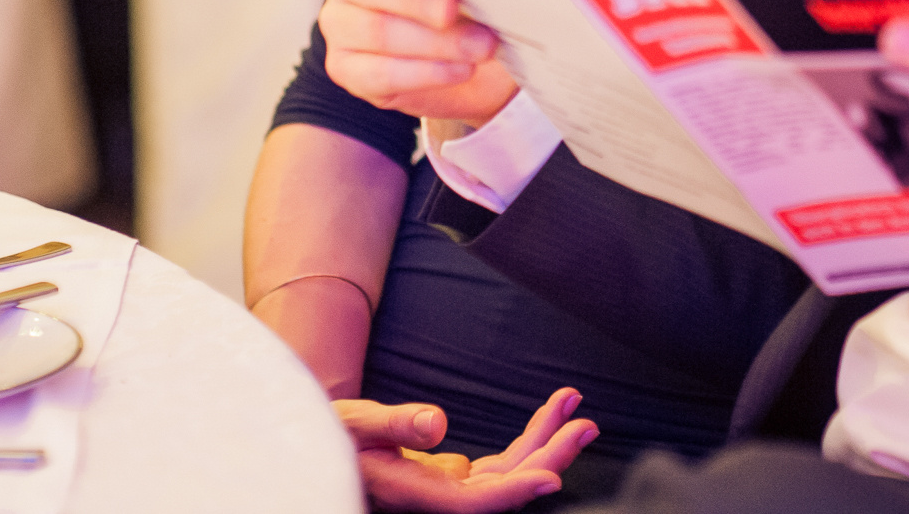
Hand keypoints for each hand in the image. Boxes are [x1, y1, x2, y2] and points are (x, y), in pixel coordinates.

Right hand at [320, 0, 518, 122]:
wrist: (474, 54)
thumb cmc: (468, 1)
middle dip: (417, 0)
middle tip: (454, 10)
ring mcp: (340, 23)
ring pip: (376, 32)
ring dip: (434, 42)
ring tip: (478, 46)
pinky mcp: (346, 68)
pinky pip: (379, 74)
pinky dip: (426, 73)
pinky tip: (458, 69)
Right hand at [335, 389, 594, 512]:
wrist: (322, 445)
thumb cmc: (333, 434)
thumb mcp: (356, 423)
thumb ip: (394, 424)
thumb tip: (437, 422)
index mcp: (414, 495)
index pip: (474, 503)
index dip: (514, 492)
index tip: (552, 476)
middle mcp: (438, 500)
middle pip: (504, 488)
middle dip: (548, 456)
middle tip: (586, 423)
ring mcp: (449, 491)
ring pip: (508, 474)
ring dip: (544, 442)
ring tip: (574, 405)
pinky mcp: (453, 479)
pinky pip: (500, 465)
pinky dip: (527, 439)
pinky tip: (551, 416)